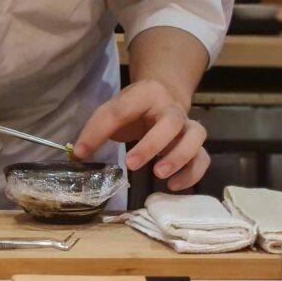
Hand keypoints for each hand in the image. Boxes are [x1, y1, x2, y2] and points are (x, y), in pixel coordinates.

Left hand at [73, 80, 209, 190]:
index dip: (101, 131)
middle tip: (131, 164)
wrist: (163, 98)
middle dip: (152, 144)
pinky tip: (173, 186)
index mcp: (146, 94)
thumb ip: (95, 130)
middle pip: (171, 121)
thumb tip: (78, 156)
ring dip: (179, 157)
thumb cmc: (134, 110)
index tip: (84, 153)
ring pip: (195, 136)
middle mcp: (171, 108)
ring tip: (159, 174)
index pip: (123, 109)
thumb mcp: (112, 111)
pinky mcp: (196, 144)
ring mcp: (187, 125)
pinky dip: (192, 173)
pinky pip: (203, 158)